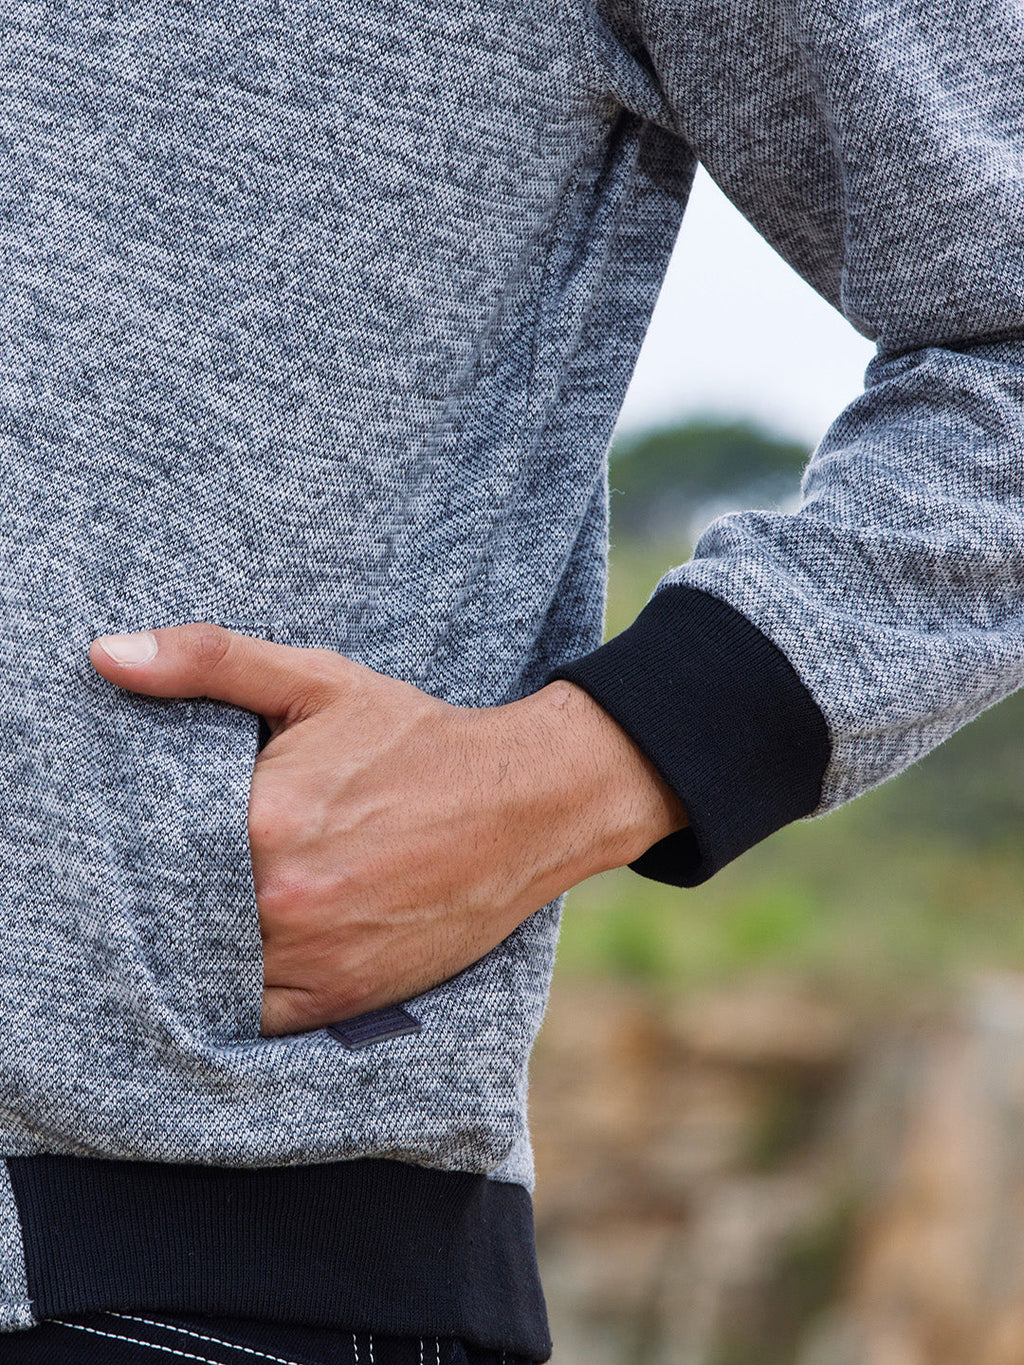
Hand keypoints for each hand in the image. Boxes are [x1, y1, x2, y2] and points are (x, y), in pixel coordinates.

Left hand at [89, 625, 686, 1035]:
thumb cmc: (416, 740)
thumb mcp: (317, 682)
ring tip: (204, 909)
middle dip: (165, 893)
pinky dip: (236, 992)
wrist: (528, 802)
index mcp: (265, 819)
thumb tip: (104, 654)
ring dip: (195, 947)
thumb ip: (208, 661)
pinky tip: (241, 952)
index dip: (140, 844)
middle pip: (174, 914)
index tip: (143, 833)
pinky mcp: (344, 998)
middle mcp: (285, 898)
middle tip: (172, 872)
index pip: (151, 850)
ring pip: (206, 971)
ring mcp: (316, 957)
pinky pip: (252, 1016)